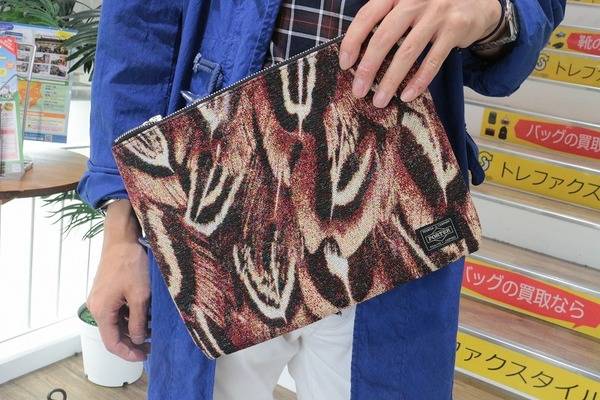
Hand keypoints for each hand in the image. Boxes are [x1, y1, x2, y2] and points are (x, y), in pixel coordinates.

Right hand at [87, 199, 149, 361]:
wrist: (123, 238)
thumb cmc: (131, 264)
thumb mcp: (140, 296)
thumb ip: (137, 321)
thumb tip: (137, 340)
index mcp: (101, 311)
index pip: (111, 342)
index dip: (128, 353)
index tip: (144, 356)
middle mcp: (96, 306)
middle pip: (113, 333)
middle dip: (131, 342)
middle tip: (151, 347)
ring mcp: (101, 298)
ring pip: (116, 322)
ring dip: (132, 329)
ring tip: (151, 332)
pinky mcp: (108, 290)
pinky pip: (117, 310)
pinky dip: (130, 316)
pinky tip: (145, 317)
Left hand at [339, 0, 502, 106]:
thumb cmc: (433, 5)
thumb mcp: (407, 2)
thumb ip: (386, 18)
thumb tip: (358, 54)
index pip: (367, 16)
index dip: (352, 41)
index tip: (345, 64)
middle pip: (384, 37)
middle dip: (368, 67)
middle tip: (358, 90)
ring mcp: (436, 13)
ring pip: (407, 52)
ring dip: (390, 81)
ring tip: (380, 100)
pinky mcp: (455, 29)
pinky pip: (432, 61)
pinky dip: (419, 81)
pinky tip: (407, 95)